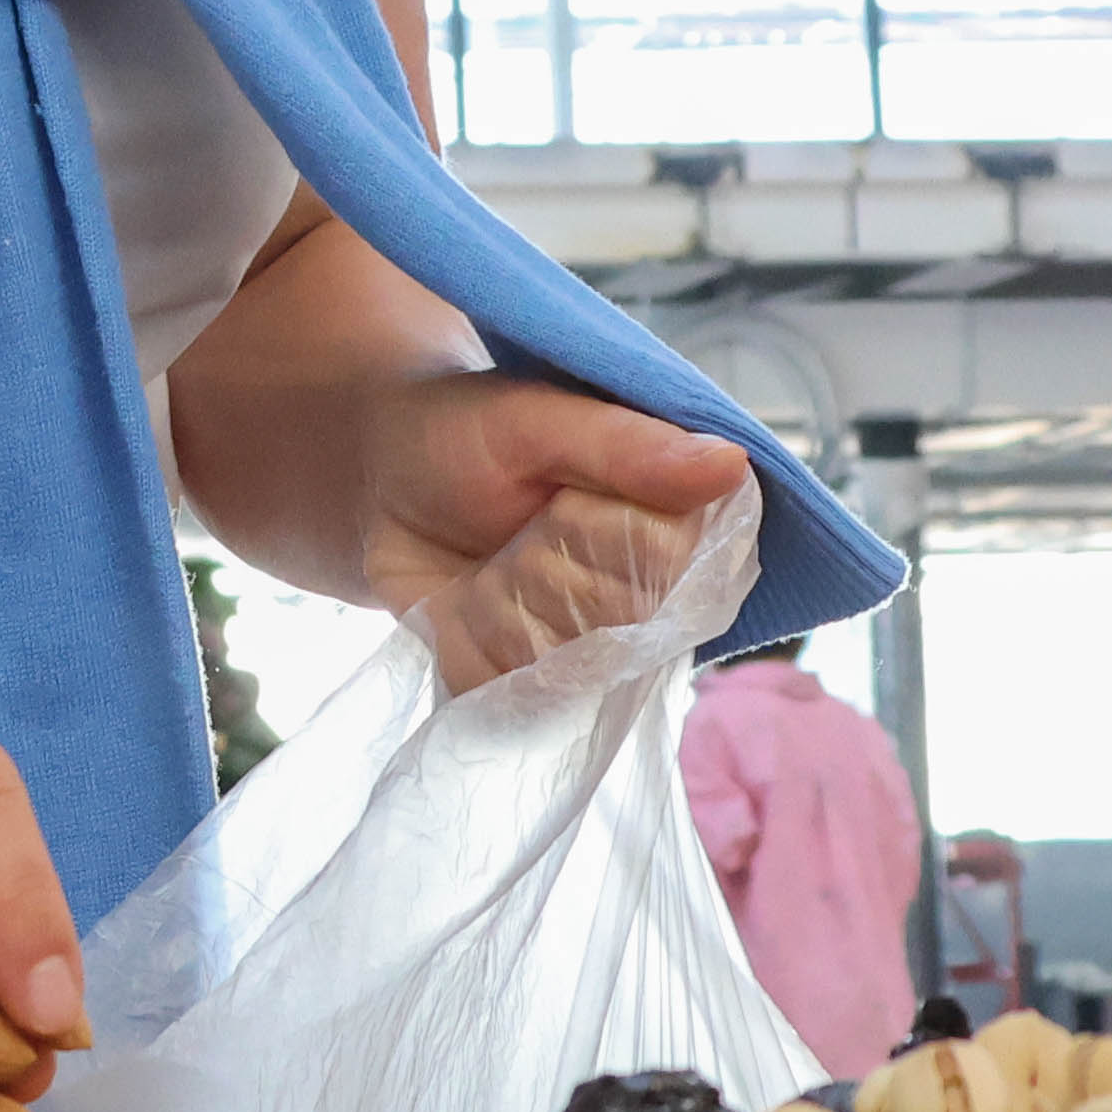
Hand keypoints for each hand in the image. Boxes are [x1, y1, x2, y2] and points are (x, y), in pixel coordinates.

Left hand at [350, 371, 748, 692]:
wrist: (380, 479)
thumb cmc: (467, 435)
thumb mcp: (531, 416)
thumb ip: (625, 445)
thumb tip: (731, 465)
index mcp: (677, 516)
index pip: (666, 551)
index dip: (595, 522)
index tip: (558, 486)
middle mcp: (651, 591)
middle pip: (613, 610)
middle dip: (543, 557)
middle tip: (514, 515)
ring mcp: (592, 647)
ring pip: (563, 655)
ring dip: (503, 599)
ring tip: (488, 553)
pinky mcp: (531, 686)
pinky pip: (512, 694)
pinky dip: (469, 645)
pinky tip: (464, 602)